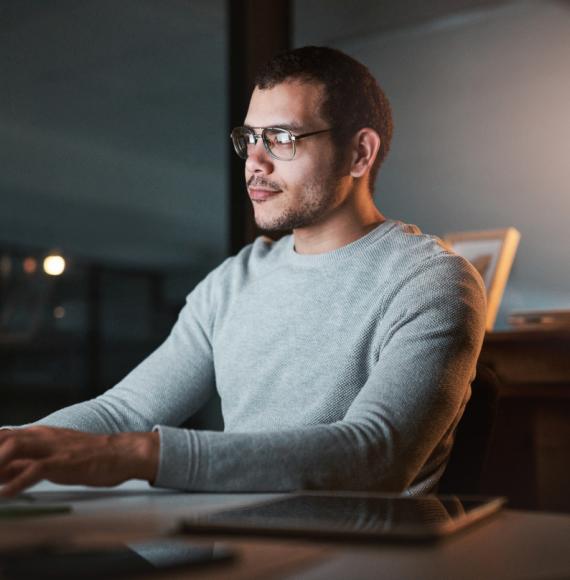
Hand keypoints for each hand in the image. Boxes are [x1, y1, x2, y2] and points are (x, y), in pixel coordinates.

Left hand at [0, 426, 158, 496]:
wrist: (122, 453)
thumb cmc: (89, 457)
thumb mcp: (52, 458)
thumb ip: (23, 465)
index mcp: (38, 434)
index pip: (1, 436)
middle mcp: (42, 436)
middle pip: (2, 439)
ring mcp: (53, 448)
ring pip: (14, 448)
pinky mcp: (65, 461)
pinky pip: (35, 469)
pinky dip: (17, 482)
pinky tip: (5, 494)